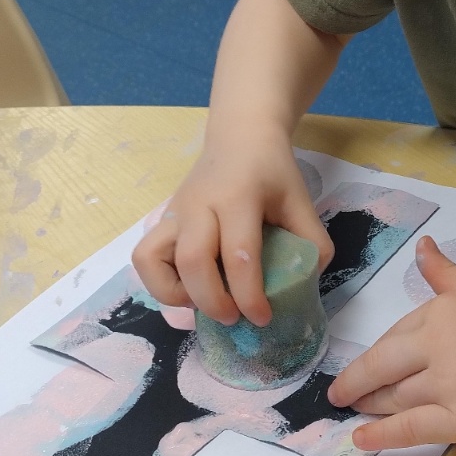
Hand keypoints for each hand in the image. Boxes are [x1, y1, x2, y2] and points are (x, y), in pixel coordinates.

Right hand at [131, 125, 332, 326]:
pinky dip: (159, 280)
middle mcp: (199, 205)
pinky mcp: (162, 218)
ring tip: (201, 302)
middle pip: (192, 261)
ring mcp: (175, 211)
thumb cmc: (272, 171)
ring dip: (173, 293)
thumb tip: (306, 285)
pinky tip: (187, 286)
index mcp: (238, 198)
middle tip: (234, 319)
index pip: (239, 254)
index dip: (249, 295)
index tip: (263, 318)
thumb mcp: (300, 201)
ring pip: (151, 258)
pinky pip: (145, 255)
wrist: (240, 136)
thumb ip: (311, 242)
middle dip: (212, 301)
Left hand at [328, 237, 455, 450]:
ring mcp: (451, 385)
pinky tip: (360, 439)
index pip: (394, 335)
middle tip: (337, 393)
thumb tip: (422, 246)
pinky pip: (411, 429)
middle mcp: (441, 345)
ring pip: (394, 398)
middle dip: (354, 382)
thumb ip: (446, 274)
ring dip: (369, 406)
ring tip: (354, 411)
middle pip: (382, 367)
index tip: (363, 367)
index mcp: (443, 311)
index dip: (377, 355)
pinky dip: (380, 435)